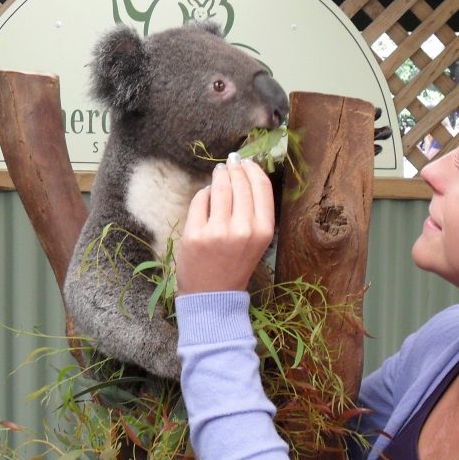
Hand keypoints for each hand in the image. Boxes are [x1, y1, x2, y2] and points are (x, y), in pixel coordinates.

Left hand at [176, 153, 274, 294]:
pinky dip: (204, 194)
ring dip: (219, 175)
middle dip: (235, 169)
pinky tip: (207, 195)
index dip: (253, 170)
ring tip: (219, 172)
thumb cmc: (235, 265)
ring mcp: (218, 231)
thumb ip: (253, 212)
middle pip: (240, 184)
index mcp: (263, 231)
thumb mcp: (255, 241)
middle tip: (231, 163)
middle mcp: (243, 229)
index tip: (247, 162)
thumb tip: (244, 173)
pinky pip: (200, 200)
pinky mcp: (195, 234)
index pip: (262, 187)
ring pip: (220, 188)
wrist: (213, 296)